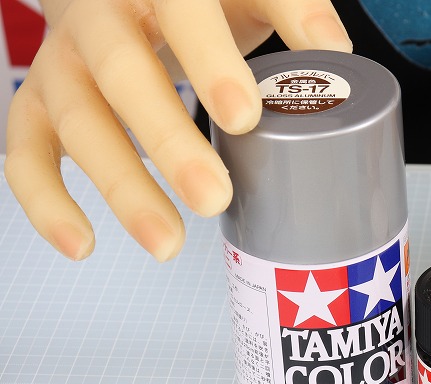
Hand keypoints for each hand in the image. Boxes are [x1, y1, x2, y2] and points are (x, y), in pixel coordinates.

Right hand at [5, 0, 351, 261]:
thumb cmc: (199, 0)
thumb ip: (292, 7)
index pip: (181, 12)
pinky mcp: (38, 105)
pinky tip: (83, 247)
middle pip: (121, 74)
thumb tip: (335, 49)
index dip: (211, 62)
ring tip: (168, 243)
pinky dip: (45, 202)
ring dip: (120, 186)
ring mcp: (61, 62)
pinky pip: (24, 153)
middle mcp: (96, 17)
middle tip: (215, 197)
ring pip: (74, 122)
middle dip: (167, 141)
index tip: (246, 117)